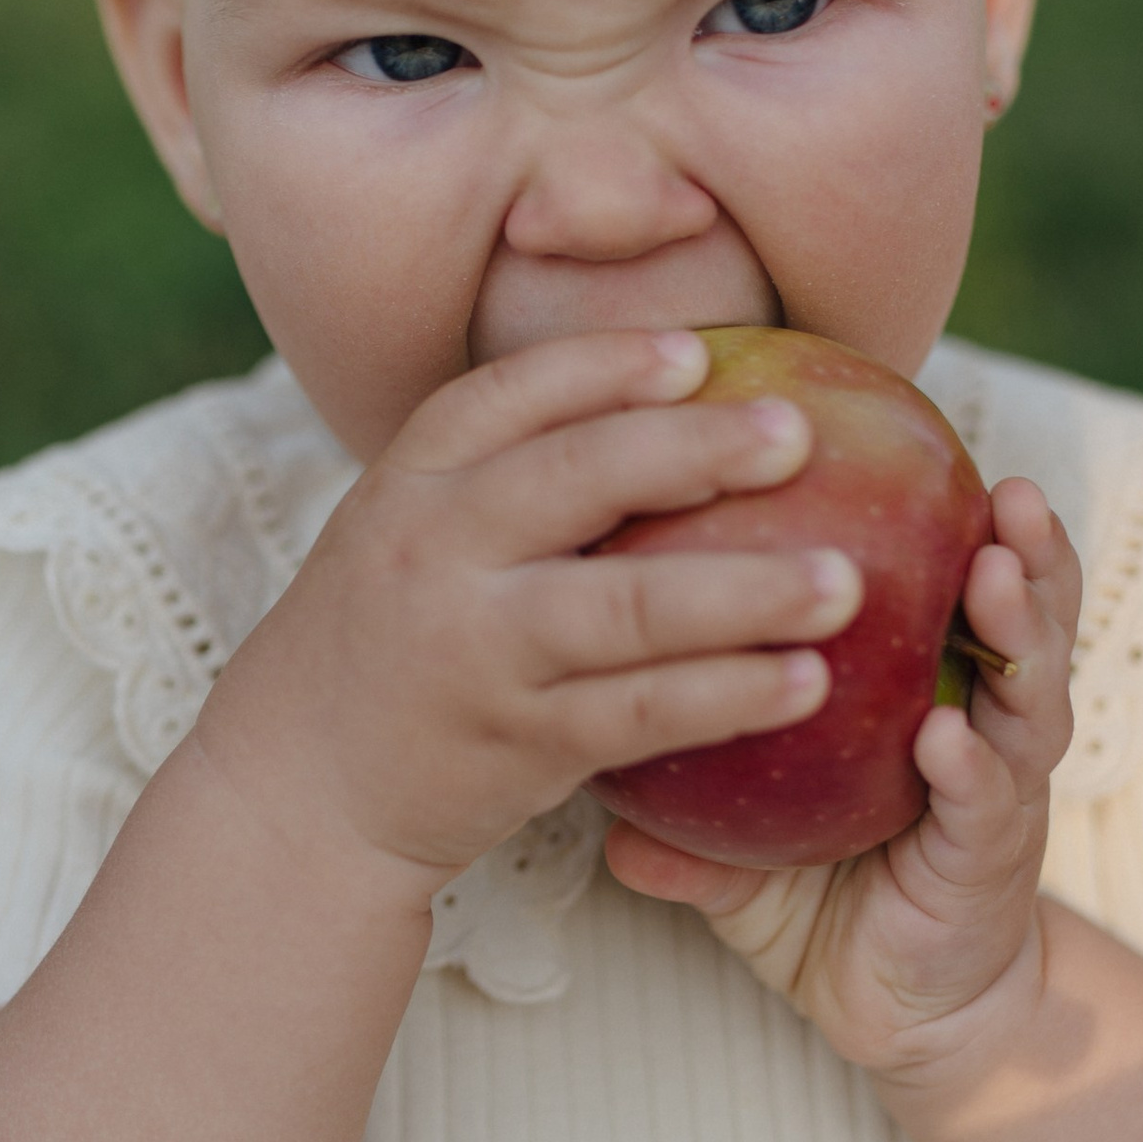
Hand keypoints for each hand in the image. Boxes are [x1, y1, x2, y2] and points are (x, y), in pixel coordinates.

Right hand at [200, 331, 863, 903]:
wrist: (298, 789)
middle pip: (575, 481)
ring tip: (844, 583)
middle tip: (802, 437)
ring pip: (625, 609)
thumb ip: (512, 477)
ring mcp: (475, 651)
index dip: (604, 366)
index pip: (507, 397)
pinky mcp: (517, 744)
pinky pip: (640, 713)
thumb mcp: (417, 533)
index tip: (699, 352)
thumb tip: (679, 401)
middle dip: (695, 451)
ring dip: (743, 592)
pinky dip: (727, 696)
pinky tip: (805, 684)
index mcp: (410, 480)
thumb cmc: (396, 639)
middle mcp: (434, 553)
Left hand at [604, 479, 1080, 1086]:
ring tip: (997, 573)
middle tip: (1003, 488)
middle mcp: (977, 722)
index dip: (940, 514)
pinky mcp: (991, 861)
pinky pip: (986, 804)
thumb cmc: (819, 892)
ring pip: (1029, 695)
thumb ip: (670, 773)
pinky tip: (948, 737)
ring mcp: (998, 790)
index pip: (942, 583)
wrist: (901, 1009)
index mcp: (927, 688)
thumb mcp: (734, 823)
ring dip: (1020, 632)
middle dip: (1021, 549)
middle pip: (1015, 617)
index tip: (914, 442)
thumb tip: (562, 739)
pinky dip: (971, 765)